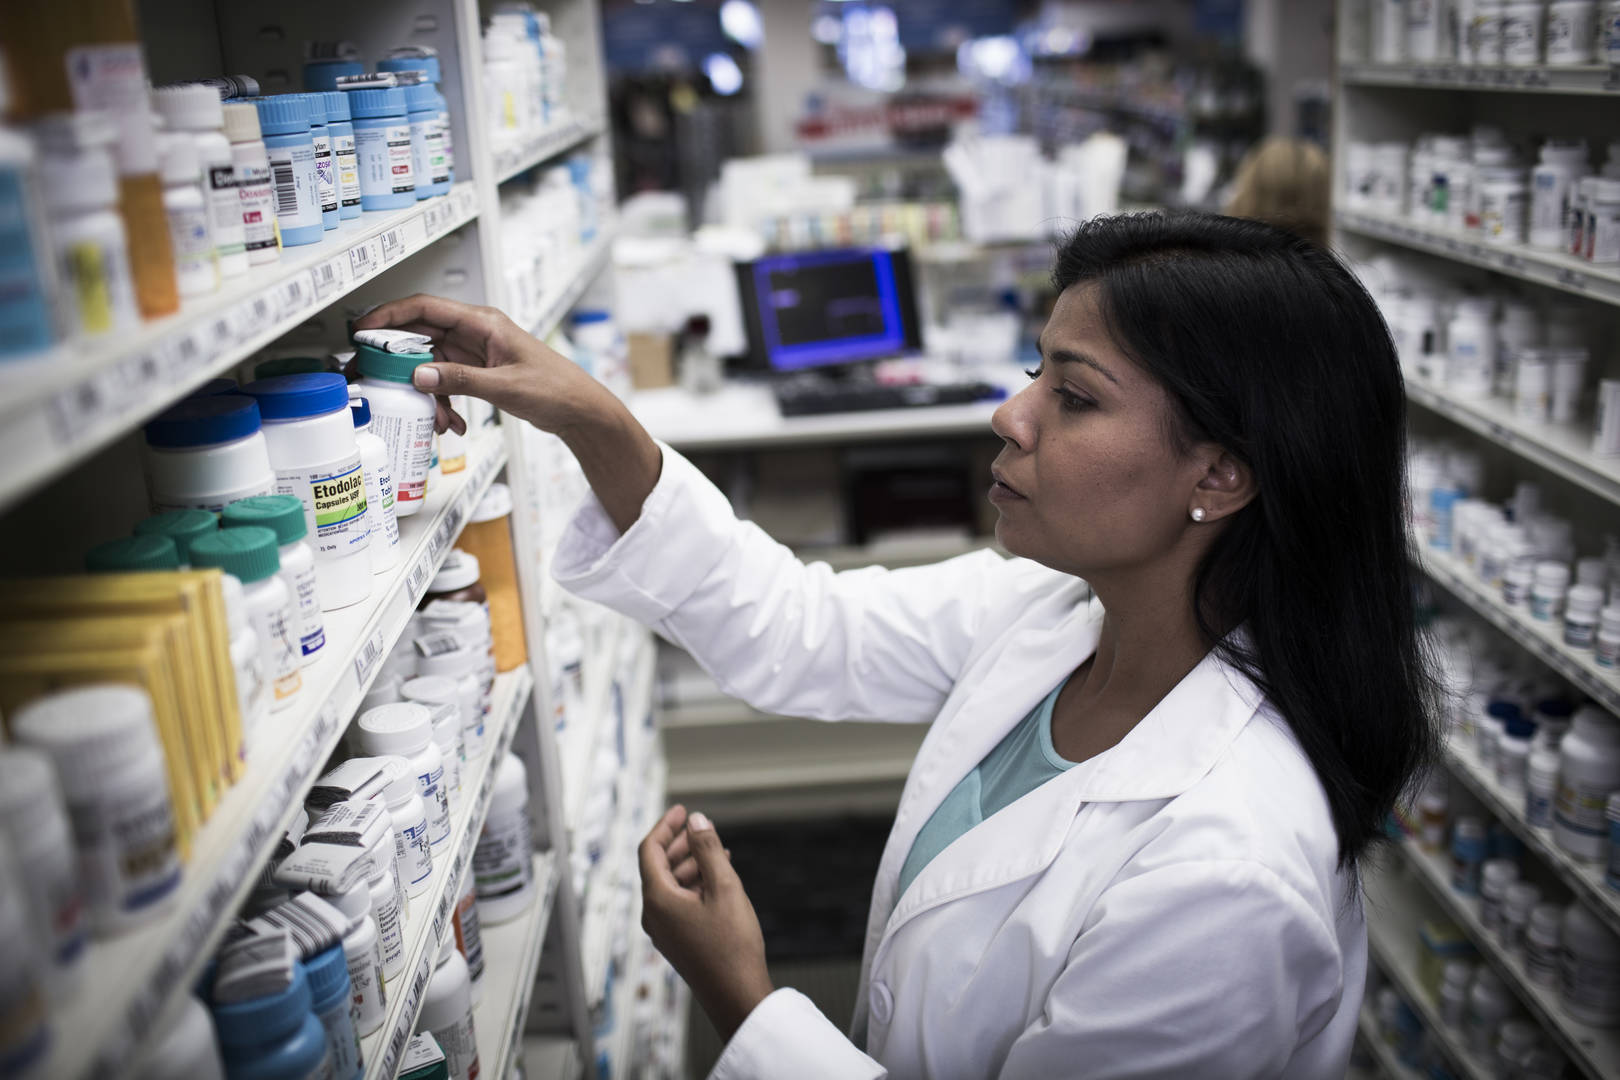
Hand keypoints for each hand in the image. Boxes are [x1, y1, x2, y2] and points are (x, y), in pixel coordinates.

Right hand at [352, 294, 607, 436]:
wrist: (579, 410)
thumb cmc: (556, 388)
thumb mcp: (504, 386)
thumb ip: (460, 380)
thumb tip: (419, 375)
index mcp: (483, 323)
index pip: (425, 308)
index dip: (390, 315)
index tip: (363, 327)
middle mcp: (475, 333)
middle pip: (422, 338)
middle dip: (401, 364)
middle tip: (379, 380)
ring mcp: (475, 353)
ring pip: (432, 366)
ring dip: (428, 393)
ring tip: (437, 419)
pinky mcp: (478, 373)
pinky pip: (446, 383)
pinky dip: (444, 402)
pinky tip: (453, 423)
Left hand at [639, 805, 773, 1040]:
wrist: (736, 994)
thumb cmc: (732, 944)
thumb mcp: (724, 887)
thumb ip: (708, 849)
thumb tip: (696, 821)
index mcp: (657, 899)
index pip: (650, 850)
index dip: (666, 826)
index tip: (682, 810)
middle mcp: (654, 915)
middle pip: (658, 867)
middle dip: (680, 844)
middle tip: (701, 829)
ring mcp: (664, 930)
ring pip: (670, 885)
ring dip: (691, 865)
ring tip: (718, 852)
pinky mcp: (677, 941)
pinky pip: (678, 903)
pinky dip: (694, 885)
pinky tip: (718, 881)